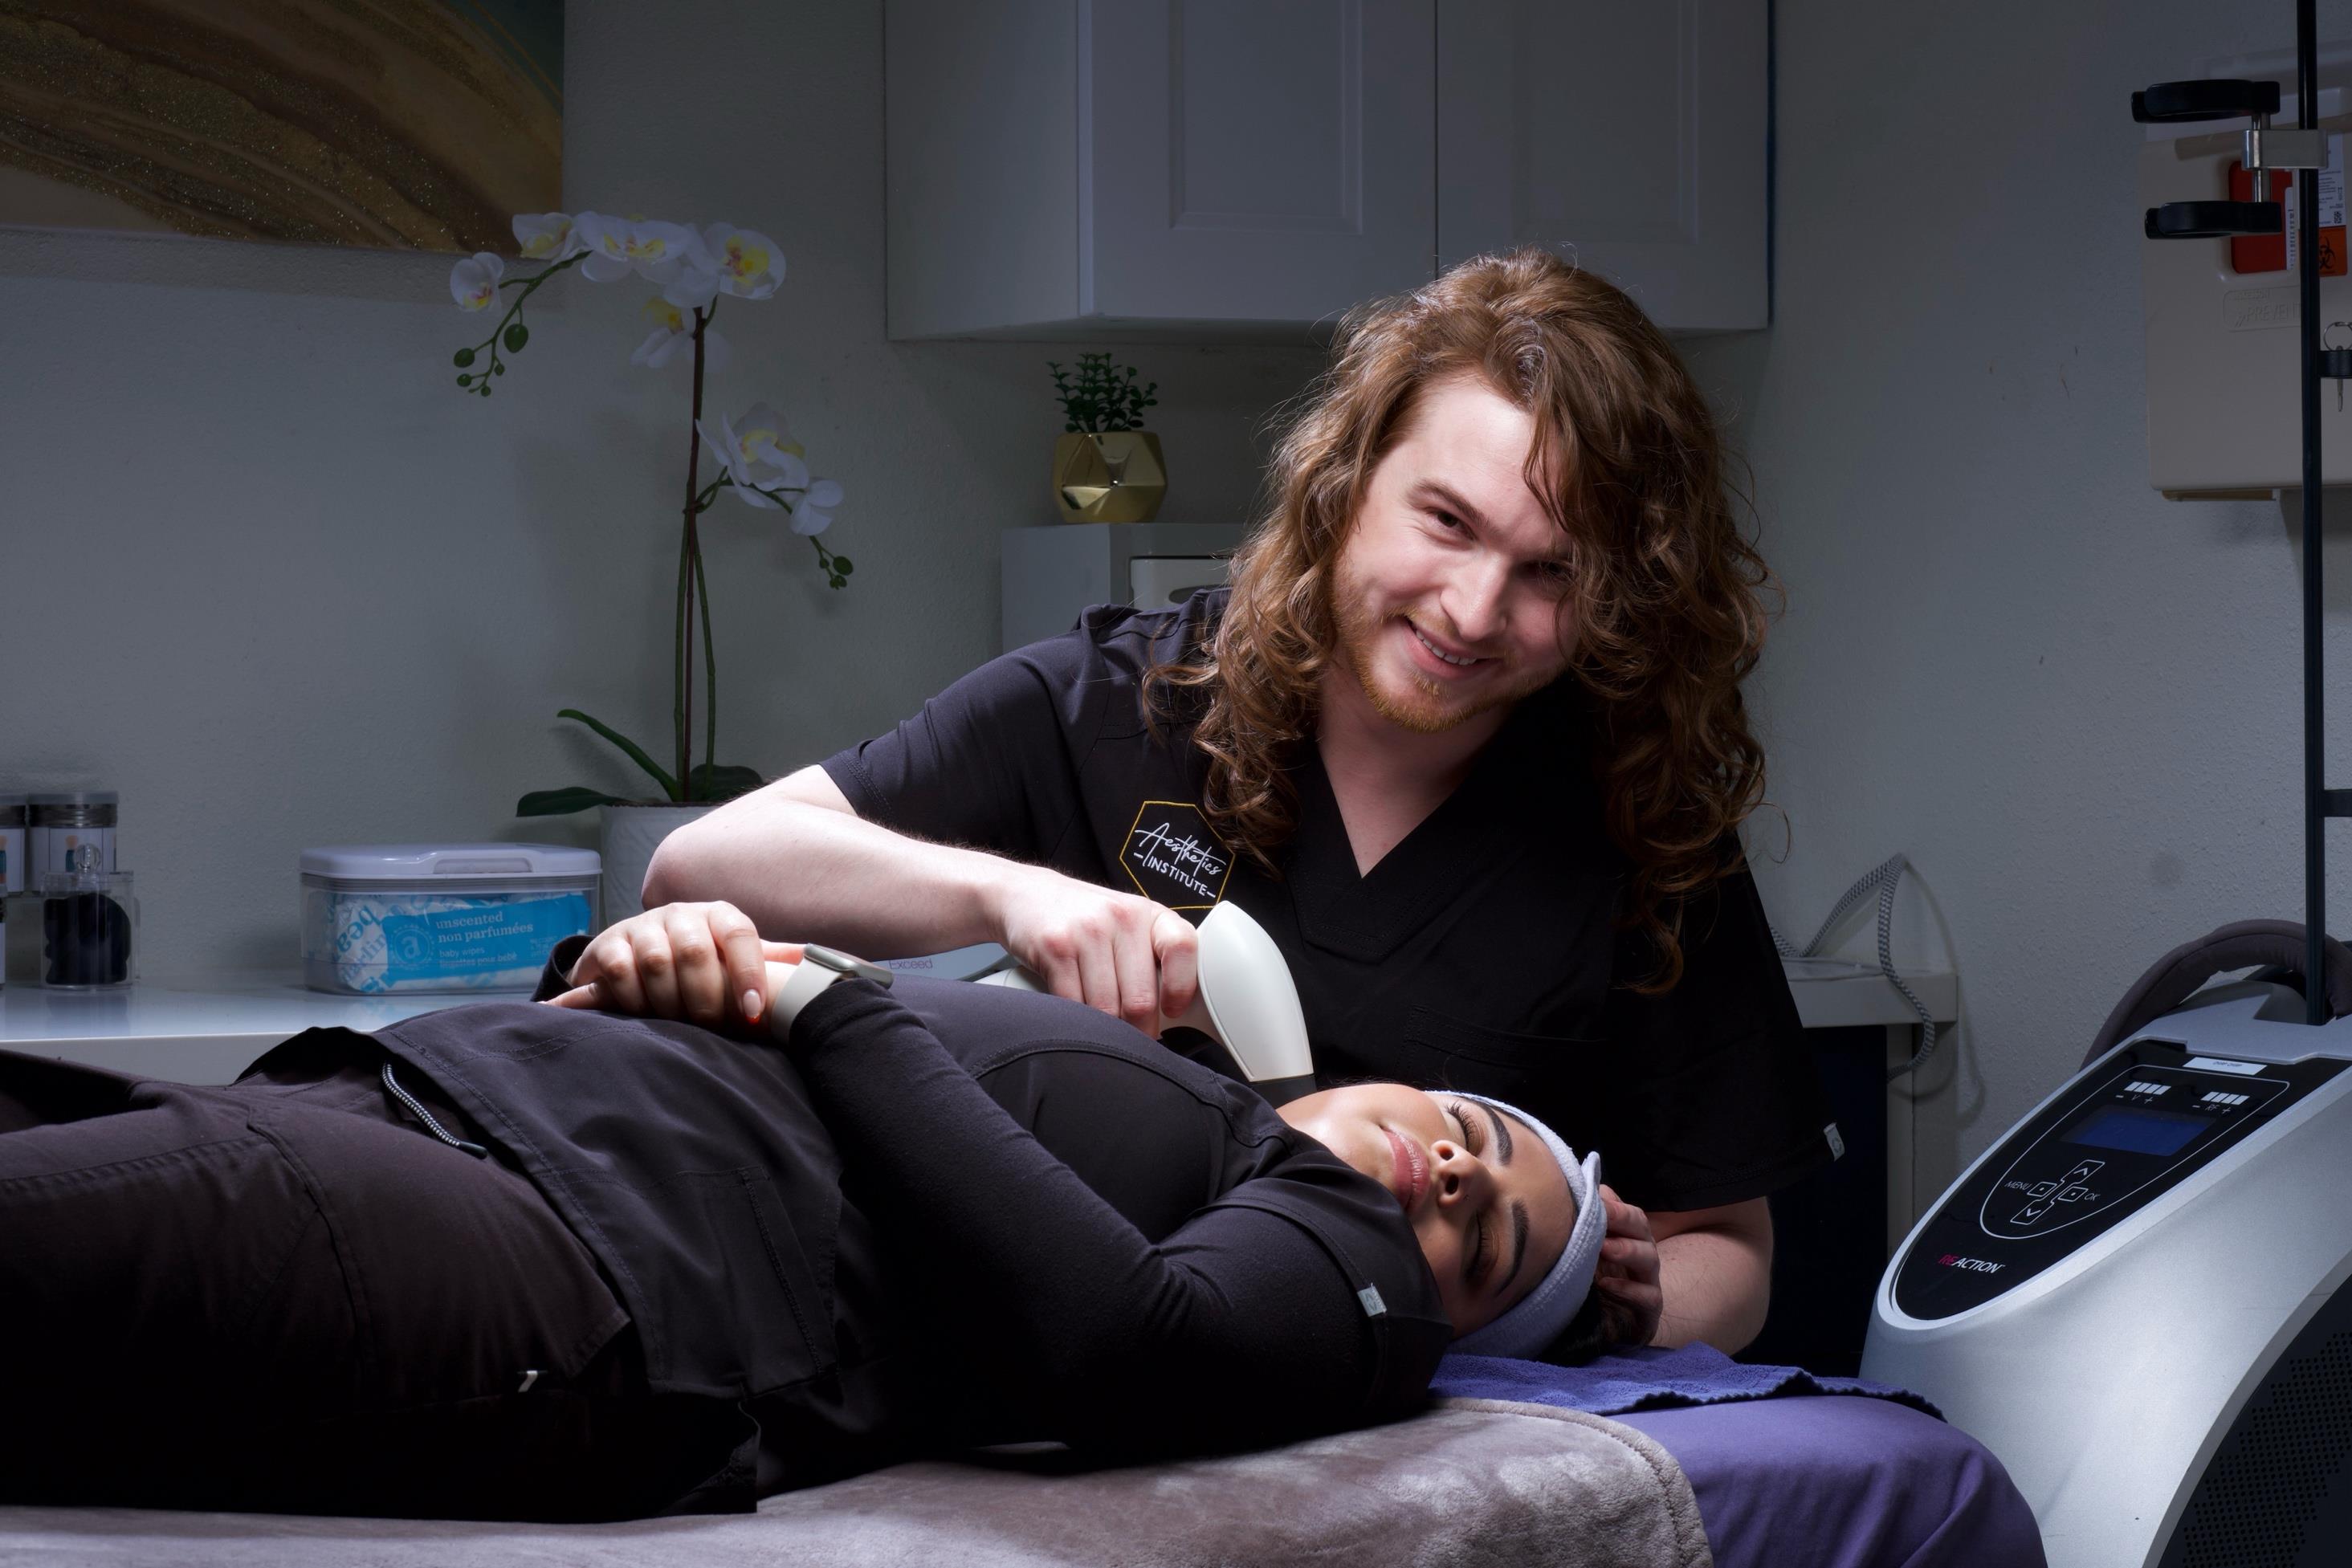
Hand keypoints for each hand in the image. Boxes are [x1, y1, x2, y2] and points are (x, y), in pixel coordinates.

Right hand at [544, 901, 802, 1031]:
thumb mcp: (737, 958)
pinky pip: (620, 970)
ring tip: (680, 1024)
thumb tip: (835, 965)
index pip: (740, 935)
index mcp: (720, 916)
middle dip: (707, 997)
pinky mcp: (609, 944)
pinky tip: (643, 1014)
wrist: (633, 954)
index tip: (754, 1013)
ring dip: (669, 1001)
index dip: (748, 973)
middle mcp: (682, 914)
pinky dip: (633, 998)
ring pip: (657, 962)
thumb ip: (775, 961)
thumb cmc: (699, 962)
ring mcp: (643, 927)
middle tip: (713, 1027)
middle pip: (695, 951)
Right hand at [987, 864, 1198, 1034]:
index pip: (1182, 948)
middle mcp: (1122, 917)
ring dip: (1104, 1030)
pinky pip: (1073, 1004)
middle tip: (1131, 1038)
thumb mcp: (1129, 925)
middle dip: (1137, 1030)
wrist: (1027, 895)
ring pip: (1106, 1009)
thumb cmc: (1087, 920)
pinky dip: (1077, 1020)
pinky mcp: (1055, 947)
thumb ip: (1153, 959)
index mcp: (1150, 914)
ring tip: (1102, 1027)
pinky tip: (1077, 1013)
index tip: (1171, 1011)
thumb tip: (1173, 1017)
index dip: (1180, 988)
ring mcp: (1087, 931)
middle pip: (1140, 998)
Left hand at [1592, 1185, 1662, 1346]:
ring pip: (1649, 1259)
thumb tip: (1581, 1189)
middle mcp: (1643, 1254)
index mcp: (1630, 1236)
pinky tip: (1606, 1285)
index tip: (1594, 1197)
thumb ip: (1587, 1222)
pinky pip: (1648, 1297)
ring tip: (1603, 1248)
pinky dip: (1629, 1290)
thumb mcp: (1588, 1249)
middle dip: (1623, 1218)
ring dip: (1627, 1250)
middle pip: (1642, 1228)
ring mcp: (1649, 1282)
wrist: (1613, 1327)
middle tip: (1602, 1214)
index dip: (1613, 1204)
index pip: (1628, 1212)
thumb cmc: (1597, 1280)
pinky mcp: (1649, 1311)